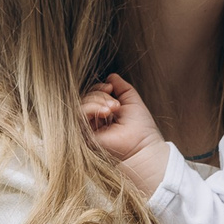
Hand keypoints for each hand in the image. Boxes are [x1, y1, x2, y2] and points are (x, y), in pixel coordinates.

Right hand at [81, 74, 169, 195]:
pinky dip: (92, 108)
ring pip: (81, 104)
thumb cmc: (141, 128)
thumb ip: (122, 87)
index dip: (99, 88)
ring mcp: (87, 129)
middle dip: (99, 94)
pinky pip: (79, 114)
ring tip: (113, 108)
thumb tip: (111, 75)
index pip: (92, 95)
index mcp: (104, 114)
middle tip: (115, 103)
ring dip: (97, 100)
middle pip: (85, 98)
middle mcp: (94, 122)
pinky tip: (106, 111)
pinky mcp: (83, 136)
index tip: (111, 88)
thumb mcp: (132, 101)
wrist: (143, 147)